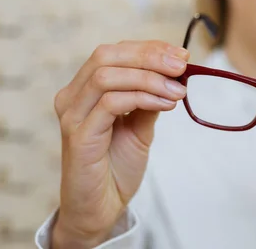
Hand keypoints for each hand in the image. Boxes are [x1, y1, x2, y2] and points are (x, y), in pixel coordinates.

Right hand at [51, 41, 188, 247]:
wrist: (101, 206)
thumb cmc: (117, 164)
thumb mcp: (141, 124)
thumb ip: (151, 97)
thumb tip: (176, 71)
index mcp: (85, 89)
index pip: (115, 52)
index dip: (149, 48)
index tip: (182, 55)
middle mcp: (72, 97)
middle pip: (106, 56)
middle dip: (150, 56)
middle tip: (182, 66)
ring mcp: (72, 115)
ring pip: (107, 76)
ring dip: (150, 78)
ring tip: (178, 90)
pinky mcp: (78, 136)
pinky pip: (111, 103)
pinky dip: (143, 97)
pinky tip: (165, 104)